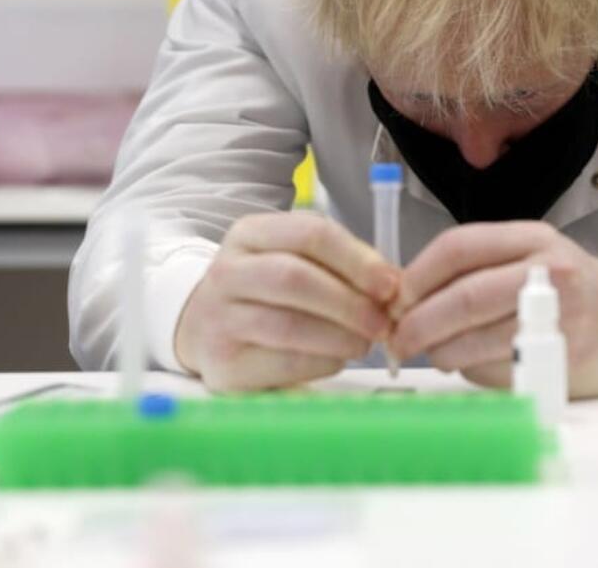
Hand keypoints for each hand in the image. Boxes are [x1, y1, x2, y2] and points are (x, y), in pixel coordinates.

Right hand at [175, 212, 397, 391]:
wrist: (204, 327)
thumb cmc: (267, 292)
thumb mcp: (295, 260)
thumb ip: (341, 265)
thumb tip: (393, 285)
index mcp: (249, 234)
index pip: (309, 233)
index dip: (357, 259)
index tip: (390, 283)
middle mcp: (227, 272)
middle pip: (294, 278)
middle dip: (349, 302)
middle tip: (383, 322)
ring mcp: (218, 319)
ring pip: (289, 324)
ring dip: (340, 336)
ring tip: (364, 342)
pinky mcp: (224, 365)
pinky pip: (285, 363)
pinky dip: (323, 361)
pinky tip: (337, 358)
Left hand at [387, 222, 597, 397]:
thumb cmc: (567, 288)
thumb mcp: (527, 258)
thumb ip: (474, 269)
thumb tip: (403, 300)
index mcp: (531, 238)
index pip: (458, 248)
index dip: (416, 276)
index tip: (393, 299)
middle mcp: (549, 271)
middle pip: (465, 297)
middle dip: (419, 323)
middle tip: (398, 341)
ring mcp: (560, 317)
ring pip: (477, 339)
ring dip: (442, 353)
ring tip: (435, 355)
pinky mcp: (564, 358)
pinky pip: (500, 370)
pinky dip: (474, 372)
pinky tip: (475, 366)